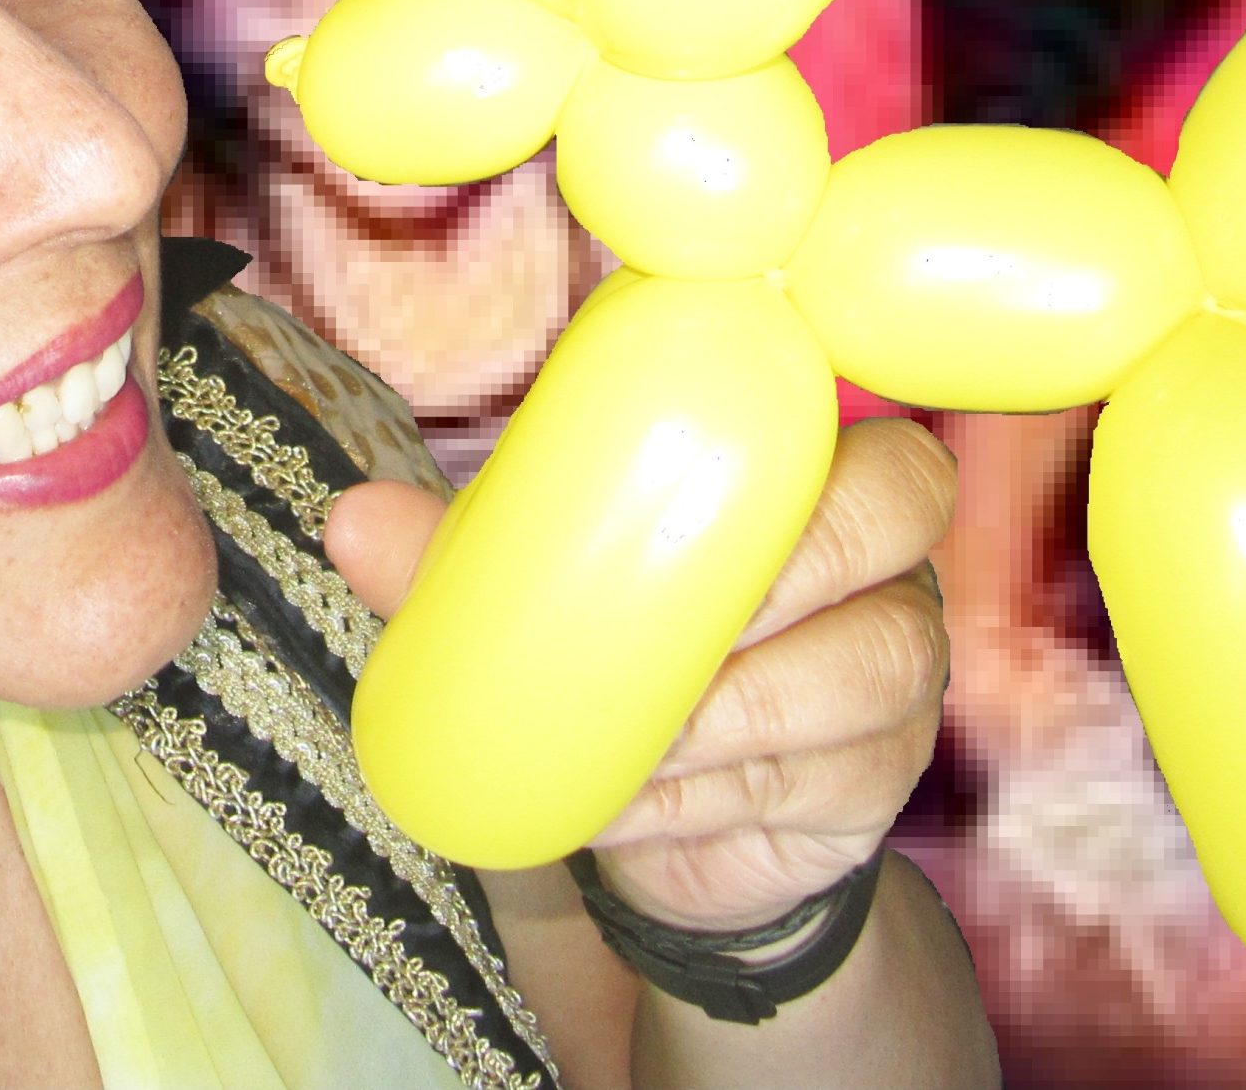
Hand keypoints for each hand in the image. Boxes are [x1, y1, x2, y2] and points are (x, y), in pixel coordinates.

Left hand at [326, 415, 955, 932]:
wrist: (654, 814)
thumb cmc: (606, 638)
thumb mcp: (533, 578)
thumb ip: (452, 548)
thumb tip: (352, 522)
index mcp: (813, 479)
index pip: (875, 432)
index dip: (818, 434)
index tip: (709, 462)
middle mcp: (882, 570)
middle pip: (889, 528)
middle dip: (781, 566)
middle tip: (664, 617)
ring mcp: (892, 685)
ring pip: (865, 666)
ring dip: (734, 705)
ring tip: (630, 733)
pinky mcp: (867, 792)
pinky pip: (808, 780)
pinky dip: (704, 795)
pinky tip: (629, 802)